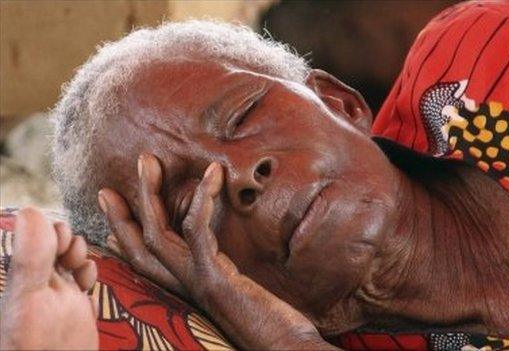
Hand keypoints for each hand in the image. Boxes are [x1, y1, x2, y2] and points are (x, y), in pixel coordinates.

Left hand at [0, 207, 97, 349]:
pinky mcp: (73, 311)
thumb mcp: (31, 298)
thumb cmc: (37, 345)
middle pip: (54, 245)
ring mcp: (56, 297)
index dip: (50, 232)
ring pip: (69, 262)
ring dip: (81, 259)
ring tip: (84, 272)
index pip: (33, 236)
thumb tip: (32, 210)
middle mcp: (36, 283)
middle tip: (74, 257)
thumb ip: (31, 257)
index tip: (62, 244)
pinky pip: (81, 283)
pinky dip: (89, 278)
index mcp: (21, 277)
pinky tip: (89, 285)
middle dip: (69, 243)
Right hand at [98, 153, 337, 349]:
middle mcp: (185, 287)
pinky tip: (212, 175)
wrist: (285, 349)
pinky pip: (197, 232)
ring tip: (148, 161)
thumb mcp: (241, 289)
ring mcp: (198, 283)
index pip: (145, 260)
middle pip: (141, 246)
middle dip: (124, 211)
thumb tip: (225, 256)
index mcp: (188, 288)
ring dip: (150, 194)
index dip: (124, 232)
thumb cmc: (271, 323)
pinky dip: (202, 200)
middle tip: (114, 180)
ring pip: (157, 235)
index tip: (112, 205)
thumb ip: (225, 272)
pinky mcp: (215, 279)